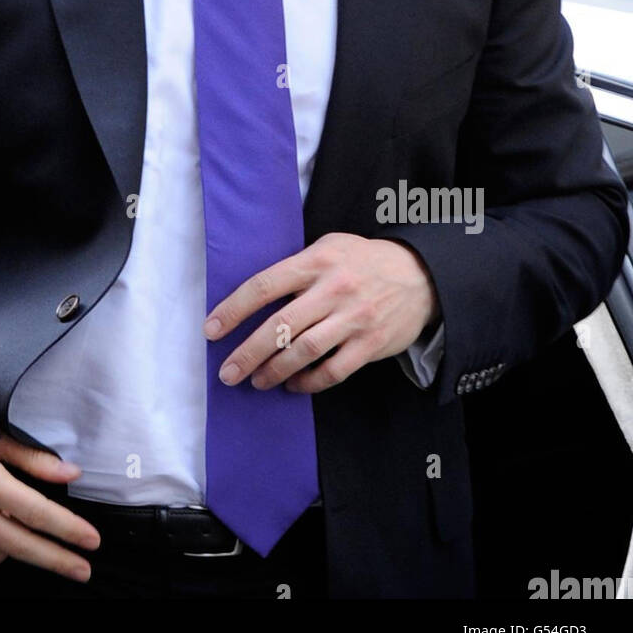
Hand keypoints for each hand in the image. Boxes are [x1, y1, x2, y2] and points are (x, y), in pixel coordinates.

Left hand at [202, 233, 440, 394]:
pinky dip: (309, 382)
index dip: (234, 310)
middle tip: (227, 373)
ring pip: (304, 351)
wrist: (420, 275)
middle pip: (280, 326)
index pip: (264, 286)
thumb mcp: (328, 247)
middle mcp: (333, 289)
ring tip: (255, 381)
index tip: (211, 330)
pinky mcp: (371, 344)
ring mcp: (353, 318)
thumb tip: (253, 296)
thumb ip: (295, 267)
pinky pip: (333, 370)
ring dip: (274, 370)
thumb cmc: (362, 260)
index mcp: (316, 262)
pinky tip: (293, 385)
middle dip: (248, 352)